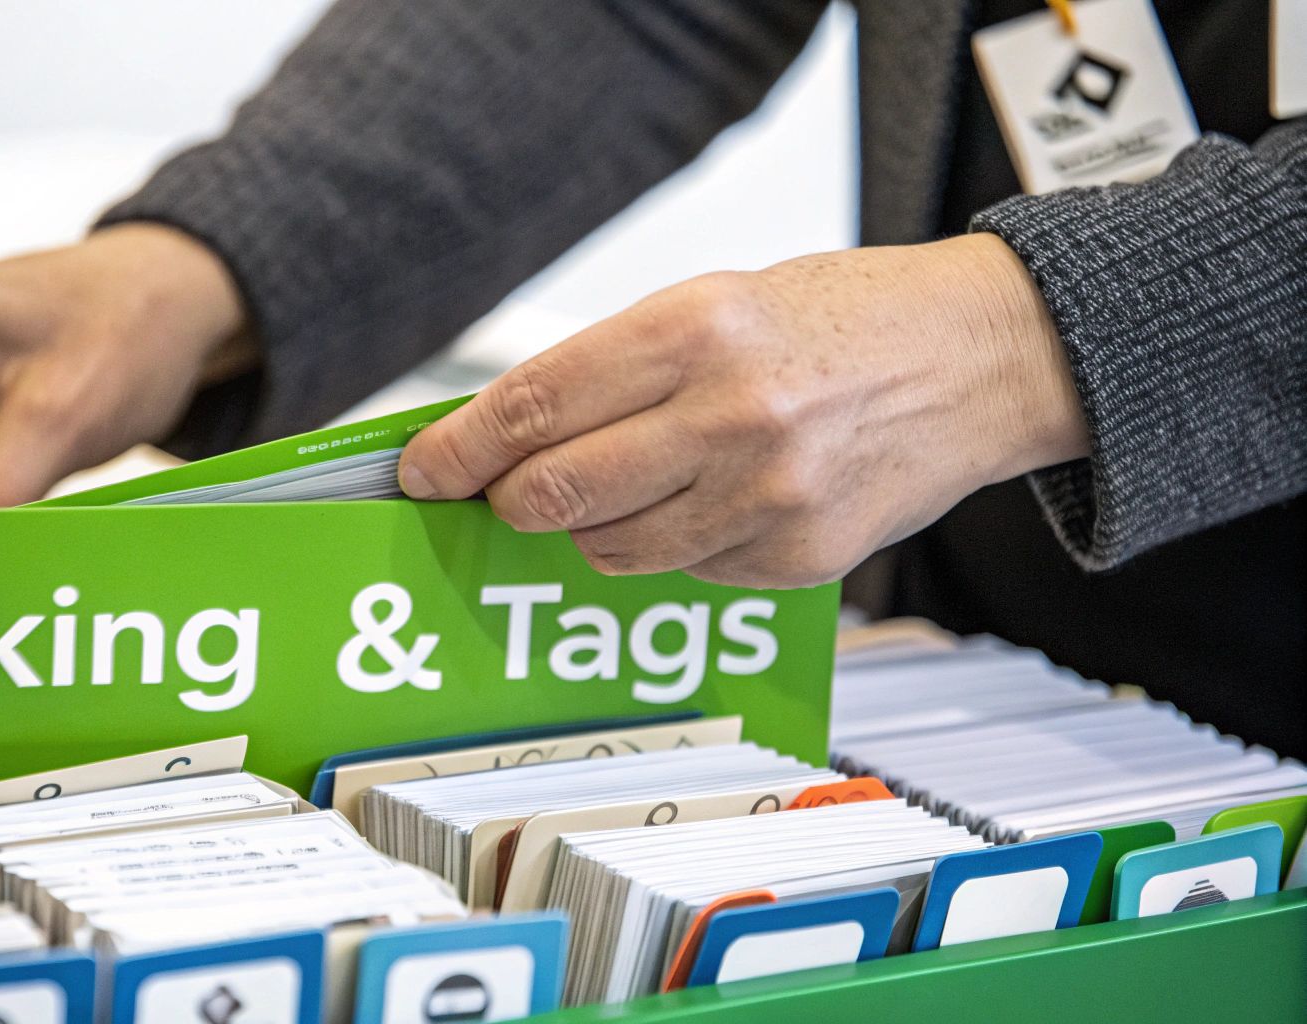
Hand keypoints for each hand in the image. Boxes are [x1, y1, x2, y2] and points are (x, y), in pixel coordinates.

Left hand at [398, 234, 1088, 587]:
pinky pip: (683, 572)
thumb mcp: (715, 301)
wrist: (978, 357)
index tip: (424, 469)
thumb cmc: (841, 319)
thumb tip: (507, 433)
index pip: (531, 407)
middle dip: (506, 500)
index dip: (457, 449)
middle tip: (501, 491)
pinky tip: (711, 499)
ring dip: (587, 528)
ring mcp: (765, 497)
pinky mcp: (796, 558)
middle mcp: (727, 416)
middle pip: (553, 494)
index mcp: (693, 329)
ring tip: (629, 482)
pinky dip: (670, 545)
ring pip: (608, 550)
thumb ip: (612, 368)